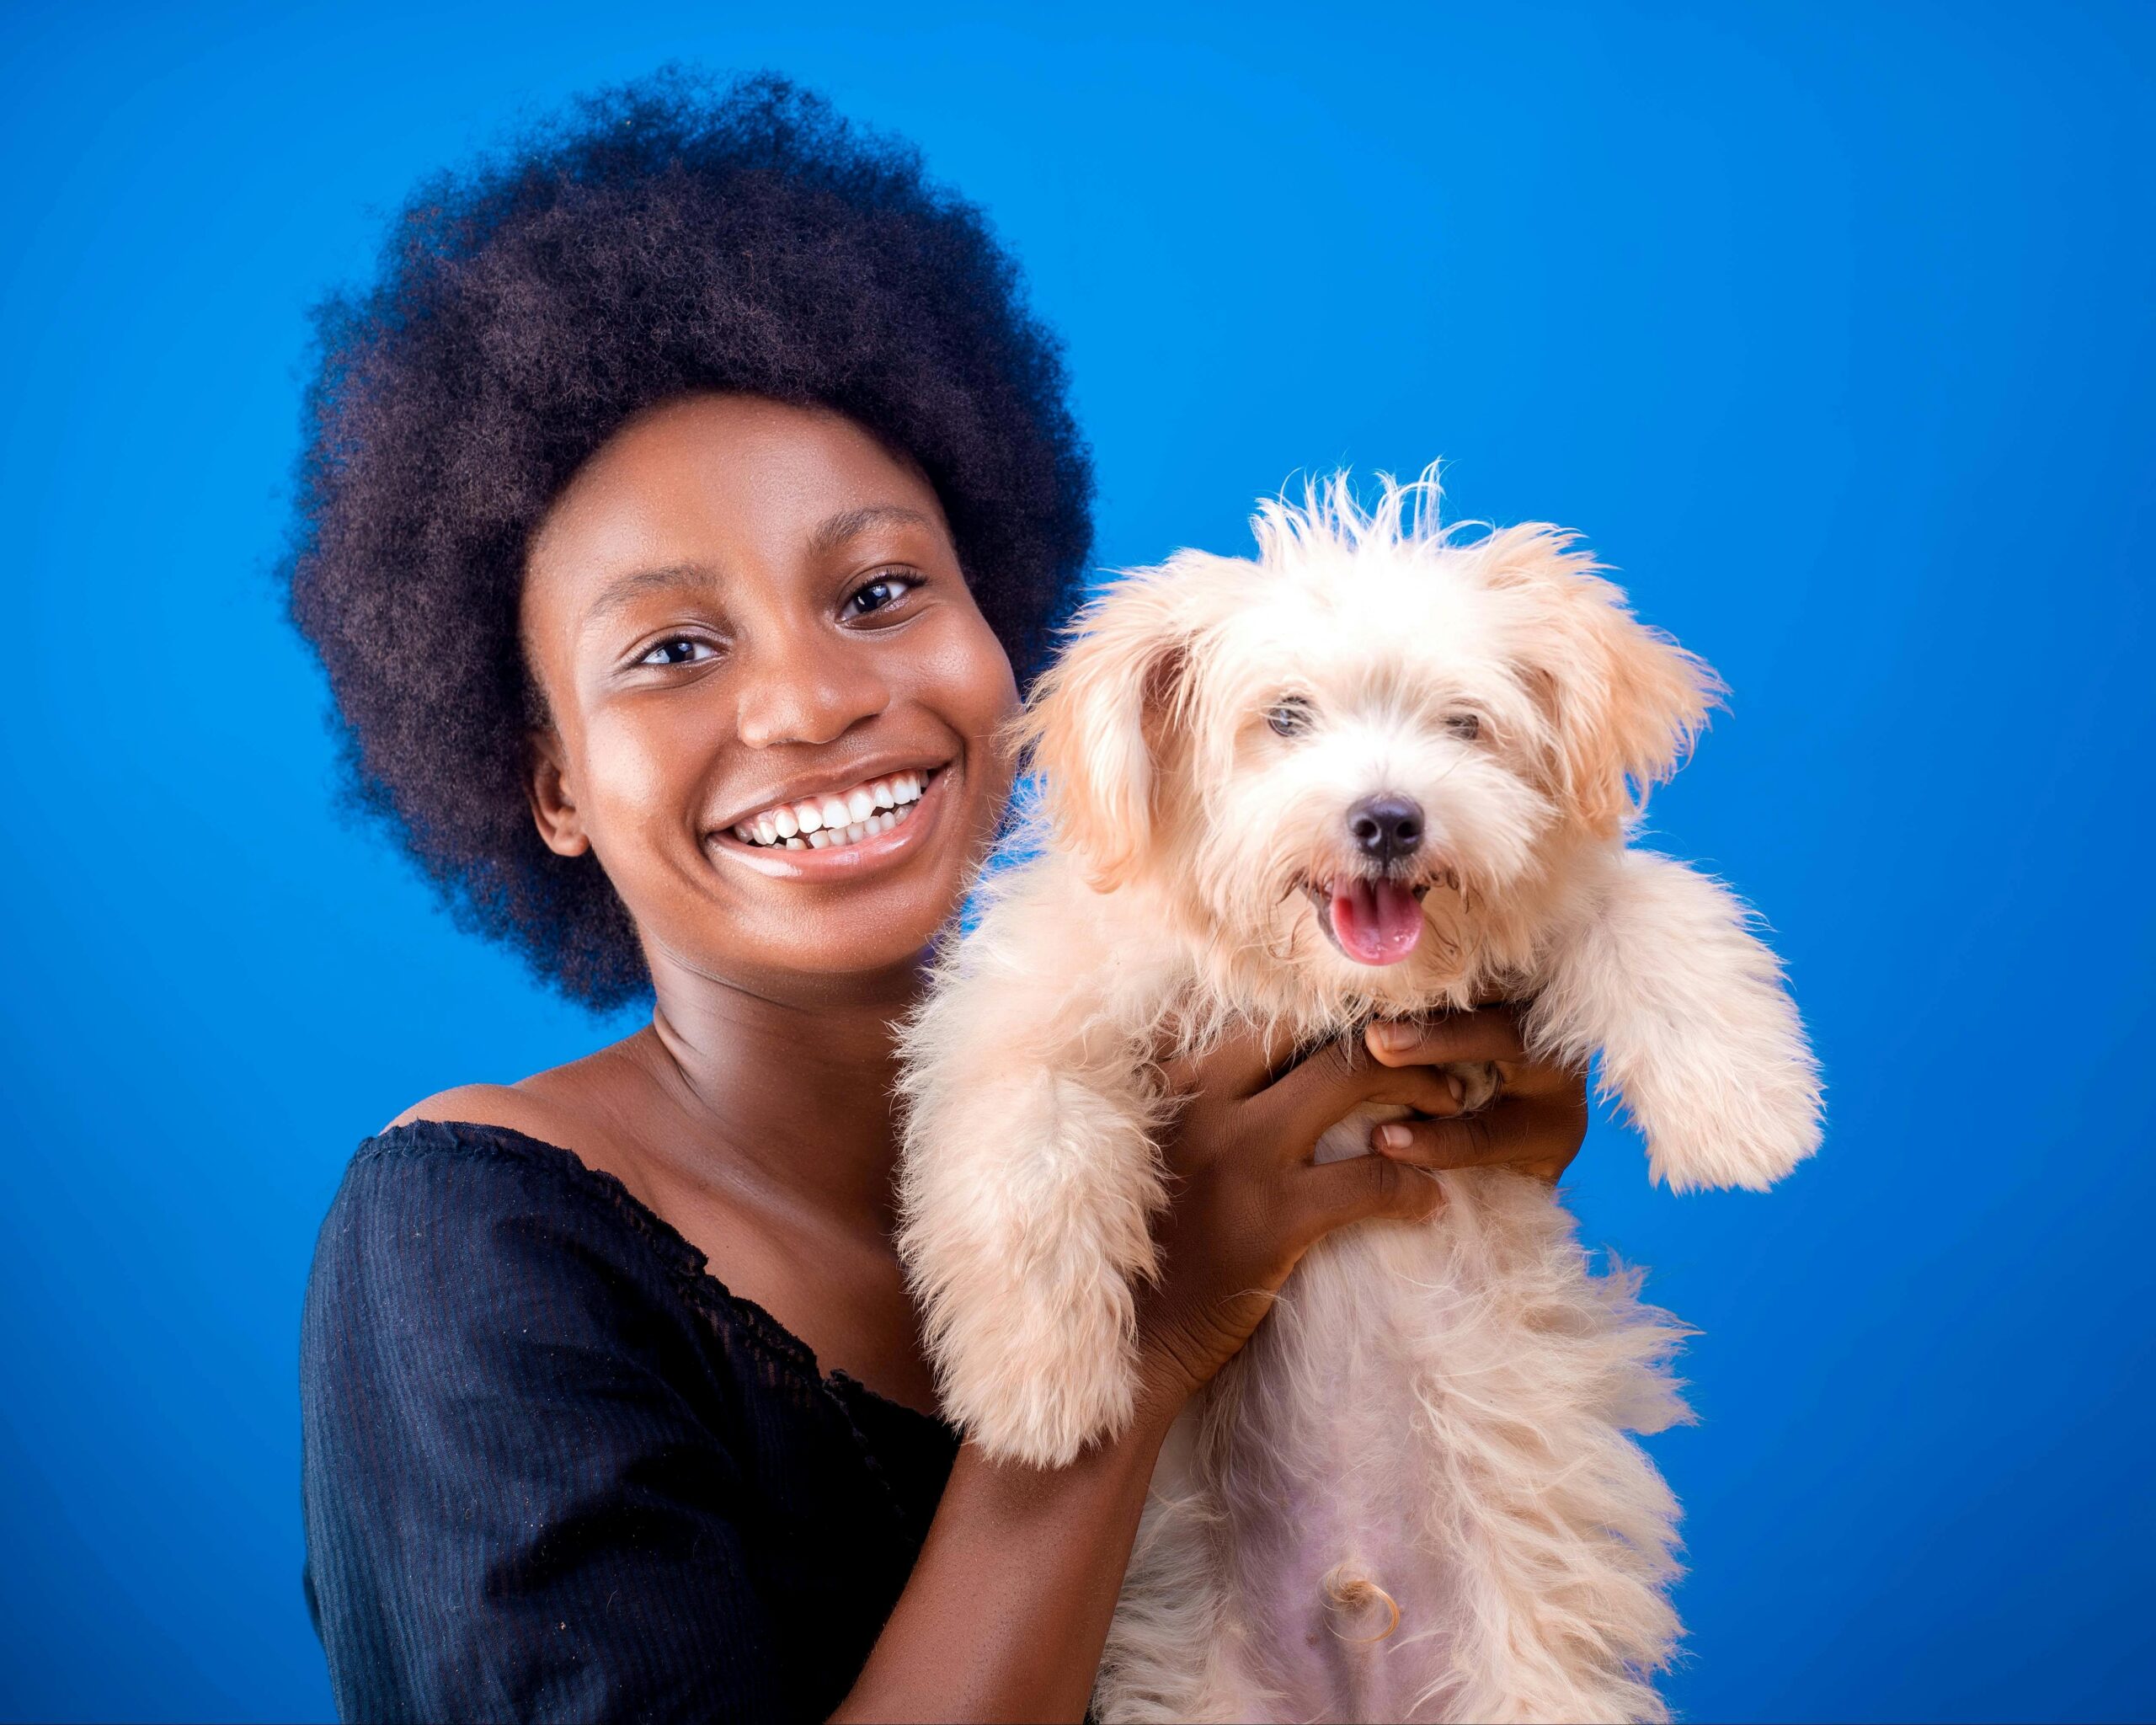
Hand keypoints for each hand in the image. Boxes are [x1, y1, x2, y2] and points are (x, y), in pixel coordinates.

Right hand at [1132, 1007, 1589, 1419]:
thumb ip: (1193, 1105)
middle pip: (1313, 1027)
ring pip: (1348, 1077)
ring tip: (1452, 1106)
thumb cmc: (1146, 1252)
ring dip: (1417, 1084)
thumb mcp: (1151, 1154)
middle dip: (1385, 1034)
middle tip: (1435, 1058)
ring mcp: (1239, 1156)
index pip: (1266, 1015)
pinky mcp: (1273, 1218)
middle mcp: (1203, 1100)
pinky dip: (1413, 1185)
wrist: (1128, 1344)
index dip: (1333, 1014)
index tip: (1381, 1028)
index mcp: (1175, 1081)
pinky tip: (1431, 1201)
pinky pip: (1369, 1180)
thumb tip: (1259, 1072)